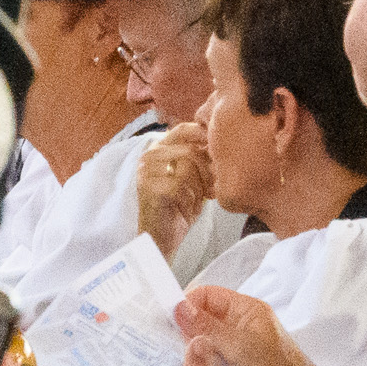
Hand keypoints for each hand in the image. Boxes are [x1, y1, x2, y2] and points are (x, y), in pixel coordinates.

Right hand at [138, 122, 214, 251]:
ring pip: (187, 167)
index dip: (204, 136)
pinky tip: (186, 209)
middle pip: (191, 150)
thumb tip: (220, 140)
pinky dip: (189, 200)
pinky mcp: (149, 188)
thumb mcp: (193, 176)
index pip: (183, 129)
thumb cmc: (180, 205)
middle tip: (210, 189)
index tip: (218, 150)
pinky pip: (181, 186)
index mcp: (158, 148)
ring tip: (196, 200)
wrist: (162, 236)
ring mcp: (146, 171)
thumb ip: (200, 157)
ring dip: (198, 187)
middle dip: (206, 171)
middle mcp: (149, 156)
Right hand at [182, 283, 343, 365]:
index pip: (208, 295)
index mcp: (246, 309)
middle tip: (162, 340)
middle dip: (184, 326)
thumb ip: (207, 327)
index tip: (167, 320)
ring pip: (204, 337)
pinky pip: (210, 356)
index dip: (187, 304)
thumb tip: (178, 307)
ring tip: (170, 355)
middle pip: (203, 316)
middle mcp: (240, 323)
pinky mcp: (234, 364)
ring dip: (190, 345)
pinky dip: (198, 359)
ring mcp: (237, 344)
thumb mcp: (238, 346)